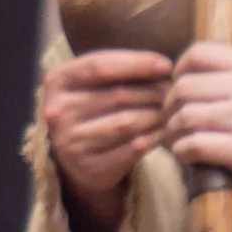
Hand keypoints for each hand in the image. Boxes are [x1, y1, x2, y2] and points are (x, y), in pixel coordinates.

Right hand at [36, 47, 173, 231]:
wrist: (74, 160)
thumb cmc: (91, 110)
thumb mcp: (90, 85)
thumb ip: (116, 70)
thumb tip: (162, 66)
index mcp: (57, 82)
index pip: (99, 66)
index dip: (137, 63)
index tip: (167, 65)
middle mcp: (58, 112)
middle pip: (118, 94)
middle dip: (153, 90)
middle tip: (175, 91)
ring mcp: (72, 142)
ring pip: (128, 122)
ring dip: (157, 114)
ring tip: (173, 109)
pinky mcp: (91, 167)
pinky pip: (133, 148)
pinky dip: (155, 137)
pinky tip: (166, 130)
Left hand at [165, 40, 231, 199]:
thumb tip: (202, 79)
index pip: (199, 52)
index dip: (180, 69)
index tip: (179, 85)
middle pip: (184, 86)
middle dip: (169, 105)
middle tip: (171, 119)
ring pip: (185, 116)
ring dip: (172, 131)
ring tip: (176, 140)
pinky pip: (195, 145)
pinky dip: (182, 152)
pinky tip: (185, 157)